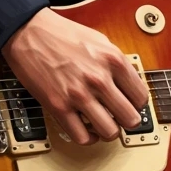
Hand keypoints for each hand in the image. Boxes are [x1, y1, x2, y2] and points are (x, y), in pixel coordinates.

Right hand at [2, 8, 148, 144]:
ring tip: (104, 125)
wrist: (29, 32)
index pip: (141, 98)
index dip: (137, 105)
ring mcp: (79, 95)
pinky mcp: (59, 107)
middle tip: (120, 118)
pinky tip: (88, 130)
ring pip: (110, 132)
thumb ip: (117, 64)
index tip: (131, 105)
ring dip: (109, 132)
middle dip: (128, 121)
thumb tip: (129, 85)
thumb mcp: (100, 41)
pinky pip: (82, 137)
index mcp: (113, 60)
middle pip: (131, 119)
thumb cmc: (62, 34)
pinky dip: (89, 139)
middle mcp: (99, 79)